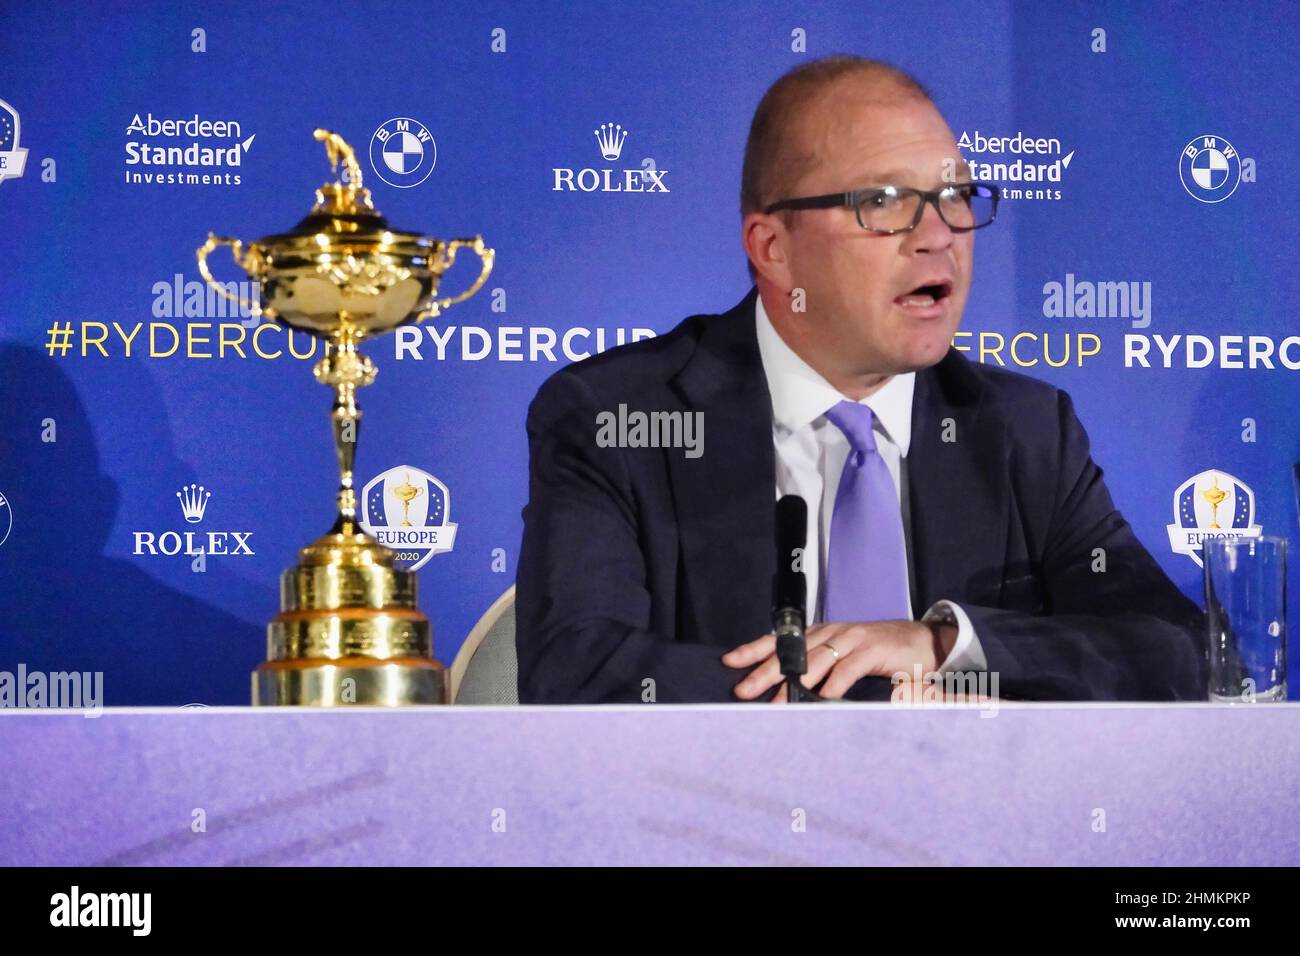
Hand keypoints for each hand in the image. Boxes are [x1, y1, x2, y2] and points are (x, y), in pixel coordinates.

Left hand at [722, 619, 957, 701]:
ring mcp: (851, 639)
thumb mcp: (842, 657)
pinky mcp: (872, 650)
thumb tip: (783, 690)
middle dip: (764, 672)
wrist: (921, 642)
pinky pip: (848, 669)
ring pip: (815, 661)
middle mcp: (831, 633)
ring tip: (775, 704)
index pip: (779, 640)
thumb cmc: (877, 653)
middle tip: (743, 690)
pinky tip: (821, 700)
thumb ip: (818, 669)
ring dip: (793, 684)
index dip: (753, 649)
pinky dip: (834, 685)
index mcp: (819, 634)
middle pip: (791, 653)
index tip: (728, 661)